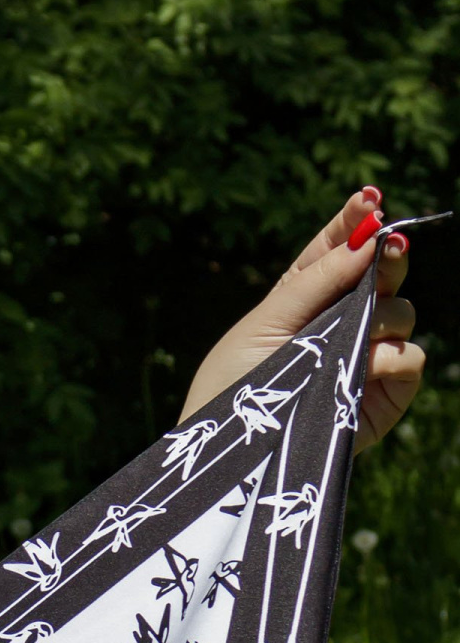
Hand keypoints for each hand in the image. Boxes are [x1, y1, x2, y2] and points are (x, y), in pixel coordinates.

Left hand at [180, 186, 424, 448]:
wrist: (232, 443)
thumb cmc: (235, 379)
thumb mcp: (267, 320)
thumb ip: (316, 281)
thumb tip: (367, 240)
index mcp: (308, 294)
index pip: (341, 247)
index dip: (358, 220)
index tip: (369, 199)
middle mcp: (343, 319)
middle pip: (384, 273)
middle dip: (388, 255)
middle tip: (388, 245)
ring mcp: (365, 354)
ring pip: (402, 313)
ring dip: (382, 314)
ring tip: (348, 333)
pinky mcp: (381, 392)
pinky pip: (411, 357)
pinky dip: (390, 356)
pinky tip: (363, 363)